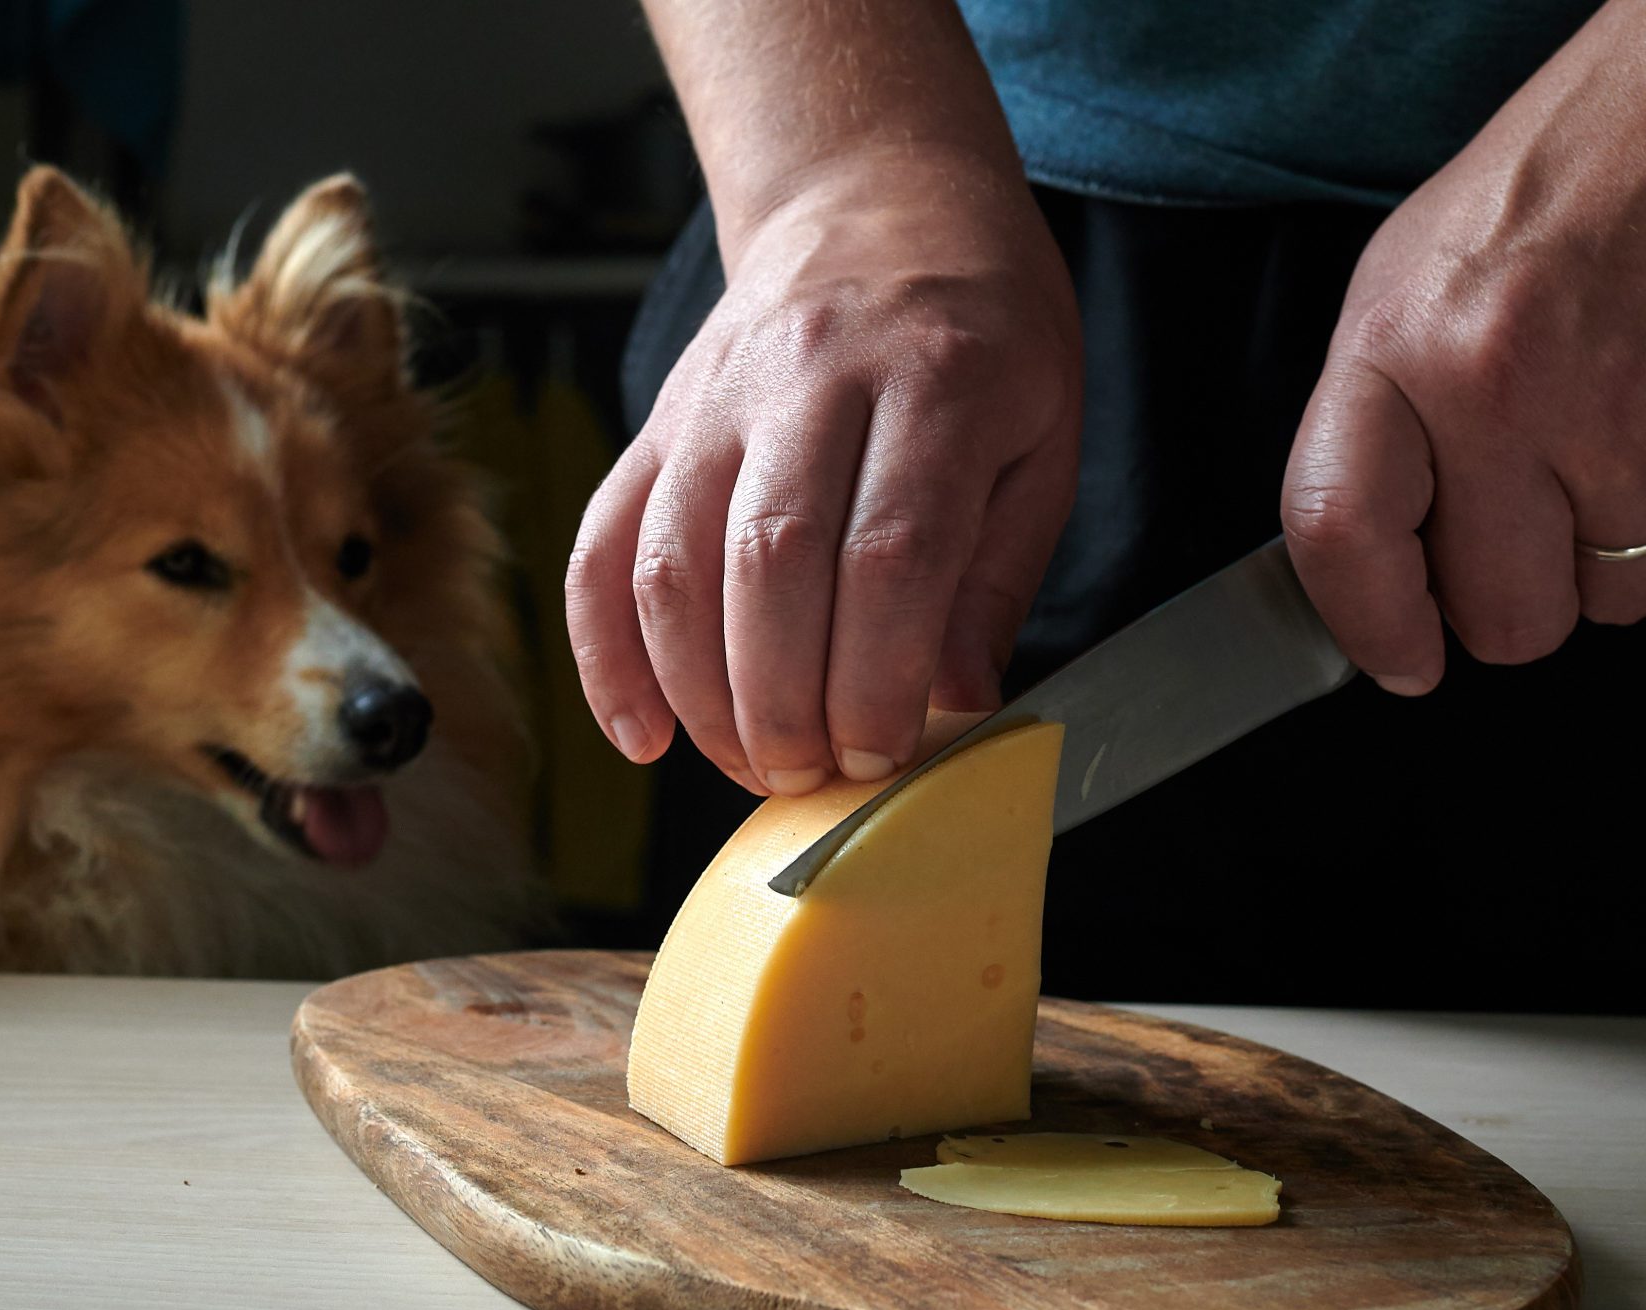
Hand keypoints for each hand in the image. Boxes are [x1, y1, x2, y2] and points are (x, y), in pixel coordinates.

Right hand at [566, 149, 1080, 793]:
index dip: (877, 674)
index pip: (891, 551)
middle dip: (786, 703)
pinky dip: (606, 657)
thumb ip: (998, 576)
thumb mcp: (1043, 436)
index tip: (884, 750)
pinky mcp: (656, 426)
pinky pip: (602, 549)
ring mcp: (716, 399)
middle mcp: (811, 377)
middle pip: (769, 564)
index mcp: (937, 377)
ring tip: (751, 762)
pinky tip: (642, 734)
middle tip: (815, 773)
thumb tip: (956, 705)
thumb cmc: (978, 331)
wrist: (877, 199)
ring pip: (675, 566)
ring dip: (702, 695)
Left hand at [1283, 0, 1645, 690]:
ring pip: (1615, 597)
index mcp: (1394, 353)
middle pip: (1505, 614)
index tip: (1400, 659)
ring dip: (1605, 558)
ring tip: (1589, 456)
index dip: (1370, 627)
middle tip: (1514, 534)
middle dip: (1511, 602)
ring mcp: (1624, 408)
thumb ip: (1369, 440)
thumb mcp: (1395, 302)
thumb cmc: (1527, 209)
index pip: (1340, 536)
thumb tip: (1365, 579)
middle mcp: (1501, 388)